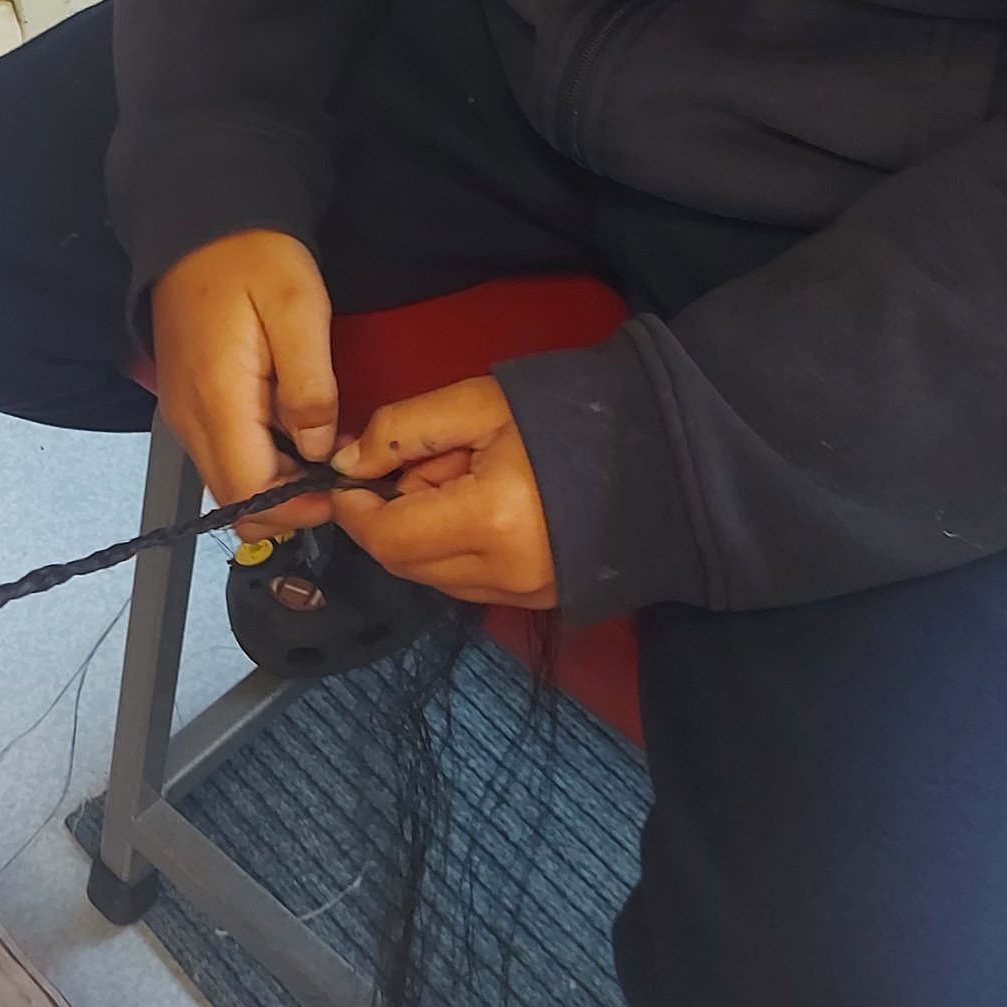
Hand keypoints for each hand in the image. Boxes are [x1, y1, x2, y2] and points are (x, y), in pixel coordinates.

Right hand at [150, 231, 338, 533]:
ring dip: (273, 484)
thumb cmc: (253, 256)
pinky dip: (256, 461)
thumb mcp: (299, 308)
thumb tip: (318, 448)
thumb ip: (310, 385)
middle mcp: (188, 416)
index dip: (296, 506)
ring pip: (225, 480)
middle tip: (337, 473)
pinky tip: (290, 431)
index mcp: (216, 397)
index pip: (247, 491)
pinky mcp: (186, 401)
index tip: (340, 487)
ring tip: (320, 450)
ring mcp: (182, 411)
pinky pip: (219, 454)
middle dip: (288, 502)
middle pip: (233, 497)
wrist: (201, 223)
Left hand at [328, 376, 557, 607]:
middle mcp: (504, 574)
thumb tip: (347, 464)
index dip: (355, 508)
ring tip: (463, 478)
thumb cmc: (567, 414)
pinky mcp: (539, 602)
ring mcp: (525, 596)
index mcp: (490, 521)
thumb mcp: (478, 403)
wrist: (659, 451)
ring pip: (433, 577)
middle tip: (423, 462)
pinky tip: (483, 505)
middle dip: (390, 517)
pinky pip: (467, 584)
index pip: (388, 538)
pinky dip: (453, 549)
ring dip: (422, 534)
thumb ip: (402, 431)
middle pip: (404, 563)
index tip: (351, 475)